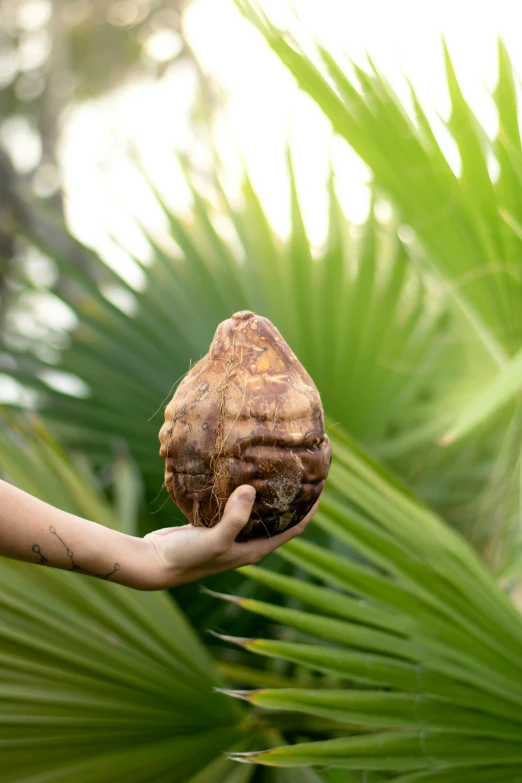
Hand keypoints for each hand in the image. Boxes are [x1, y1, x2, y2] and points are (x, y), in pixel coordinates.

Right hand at [142, 485, 318, 589]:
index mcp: (255, 550)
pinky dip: (241, 491)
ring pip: (257, 510)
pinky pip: (234, 504)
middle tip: (300, 469)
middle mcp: (246, 543)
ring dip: (266, 492)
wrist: (155, 563)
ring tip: (274, 465)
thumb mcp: (214, 539)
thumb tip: (252, 489)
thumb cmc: (187, 557)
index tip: (322, 485)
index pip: (295, 528)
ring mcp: (230, 533)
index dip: (311, 509)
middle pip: (279, 518)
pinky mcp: (213, 524)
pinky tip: (240, 472)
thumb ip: (235, 518)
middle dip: (292, 497)